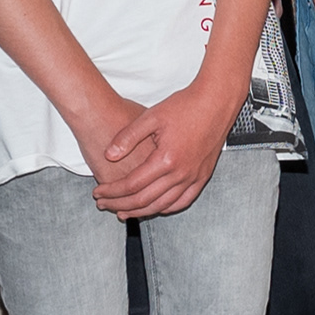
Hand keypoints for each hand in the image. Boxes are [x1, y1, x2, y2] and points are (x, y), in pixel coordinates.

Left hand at [102, 83, 242, 219]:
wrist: (216, 102)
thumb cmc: (185, 106)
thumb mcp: (151, 117)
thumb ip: (128, 137)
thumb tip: (108, 155)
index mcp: (166, 159)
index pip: (132, 184)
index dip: (112, 191)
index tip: (98, 192)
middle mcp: (181, 173)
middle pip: (144, 200)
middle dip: (120, 205)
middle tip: (104, 205)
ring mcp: (194, 177)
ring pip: (162, 205)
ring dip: (140, 212)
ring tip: (123, 212)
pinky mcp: (203, 176)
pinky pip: (183, 202)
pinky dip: (165, 208)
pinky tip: (154, 208)